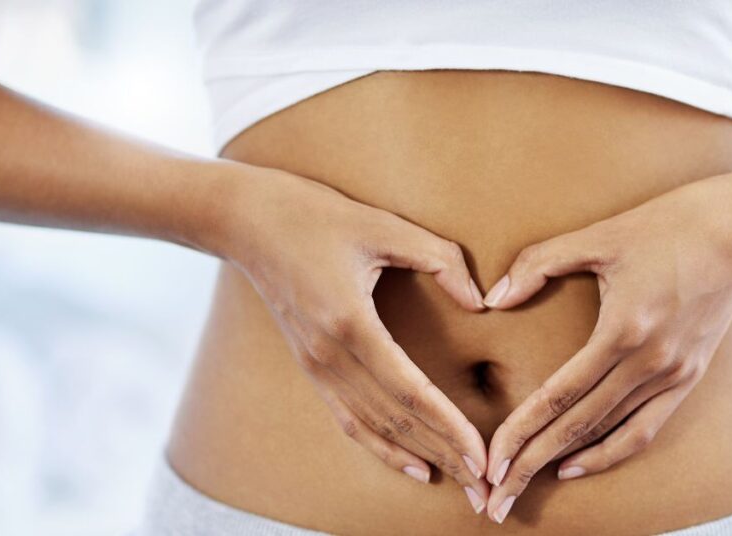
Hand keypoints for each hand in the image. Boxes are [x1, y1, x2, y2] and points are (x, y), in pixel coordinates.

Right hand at [220, 168, 490, 511]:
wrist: (248, 221)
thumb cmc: (317, 216)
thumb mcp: (384, 225)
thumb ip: (440, 259)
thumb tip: (480, 300)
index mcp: (350, 323)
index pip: (409, 391)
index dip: (448, 426)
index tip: (482, 455)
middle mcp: (329, 356)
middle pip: (395, 420)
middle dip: (444, 455)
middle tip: (484, 488)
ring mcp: (316, 366)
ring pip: (373, 427)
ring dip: (419, 457)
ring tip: (459, 483)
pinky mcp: (312, 367)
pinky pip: (349, 419)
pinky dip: (382, 447)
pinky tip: (413, 464)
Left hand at [480, 175, 731, 522]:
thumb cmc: (668, 224)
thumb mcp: (599, 235)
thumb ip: (539, 263)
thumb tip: (494, 297)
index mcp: (624, 330)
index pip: (559, 396)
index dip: (520, 433)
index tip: (490, 462)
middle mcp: (651, 363)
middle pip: (578, 427)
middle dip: (531, 464)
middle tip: (494, 499)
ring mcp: (675, 374)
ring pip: (610, 434)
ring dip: (565, 464)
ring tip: (527, 487)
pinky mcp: (690, 376)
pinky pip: (645, 428)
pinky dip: (610, 451)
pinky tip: (577, 464)